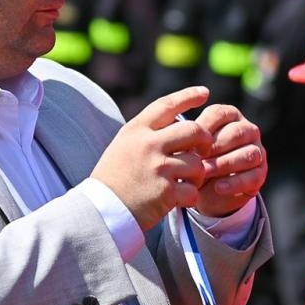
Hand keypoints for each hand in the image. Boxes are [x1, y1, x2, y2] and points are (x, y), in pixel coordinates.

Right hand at [92, 87, 213, 229]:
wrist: (100, 211)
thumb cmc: (113, 179)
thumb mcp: (123, 146)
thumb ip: (147, 134)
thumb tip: (178, 123)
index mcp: (136, 130)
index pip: (167, 105)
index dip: (188, 96)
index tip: (204, 93)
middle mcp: (148, 145)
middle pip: (194, 130)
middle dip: (204, 140)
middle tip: (202, 150)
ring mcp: (158, 168)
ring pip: (197, 163)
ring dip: (197, 174)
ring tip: (185, 181)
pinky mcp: (166, 192)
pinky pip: (193, 191)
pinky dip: (190, 196)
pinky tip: (179, 199)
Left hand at [191, 103, 266, 216]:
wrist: (206, 190)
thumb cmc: (196, 160)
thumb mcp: (189, 147)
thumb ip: (187, 138)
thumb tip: (178, 135)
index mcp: (230, 116)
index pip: (219, 114)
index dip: (204, 127)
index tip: (188, 142)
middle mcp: (247, 130)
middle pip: (237, 132)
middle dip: (215, 146)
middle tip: (196, 159)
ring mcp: (257, 151)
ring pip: (248, 154)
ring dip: (225, 164)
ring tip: (204, 172)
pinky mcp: (260, 173)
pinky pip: (253, 176)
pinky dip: (235, 182)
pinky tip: (218, 187)